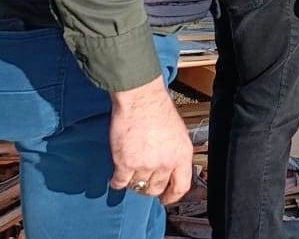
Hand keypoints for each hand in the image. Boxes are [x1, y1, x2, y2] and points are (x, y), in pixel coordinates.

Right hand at [109, 77, 193, 203]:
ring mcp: (145, 165)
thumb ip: (175, 153)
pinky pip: (120, 182)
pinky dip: (117, 182)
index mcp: (182, 155)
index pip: (181, 186)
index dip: (172, 196)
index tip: (165, 199)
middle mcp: (165, 163)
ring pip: (137, 186)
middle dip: (149, 187)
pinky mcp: (125, 163)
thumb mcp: (178, 133)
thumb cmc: (159, 110)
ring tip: (130, 172)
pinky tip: (116, 176)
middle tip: (143, 181)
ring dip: (132, 181)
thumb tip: (170, 168)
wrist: (141, 100)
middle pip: (156, 188)